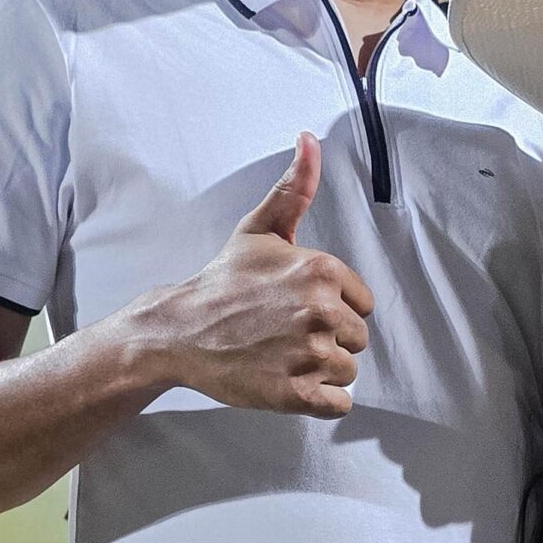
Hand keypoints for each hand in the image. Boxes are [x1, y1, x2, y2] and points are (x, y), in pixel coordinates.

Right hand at [142, 133, 372, 417]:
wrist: (180, 331)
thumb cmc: (223, 283)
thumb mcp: (260, 230)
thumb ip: (294, 189)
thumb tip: (310, 139)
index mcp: (322, 270)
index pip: (363, 304)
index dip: (334, 309)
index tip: (296, 308)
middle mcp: (321, 310)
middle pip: (358, 340)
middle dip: (327, 341)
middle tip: (284, 334)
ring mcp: (308, 353)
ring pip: (348, 372)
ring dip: (320, 370)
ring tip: (281, 356)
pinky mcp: (296, 393)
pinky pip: (338, 404)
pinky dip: (318, 399)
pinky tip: (287, 381)